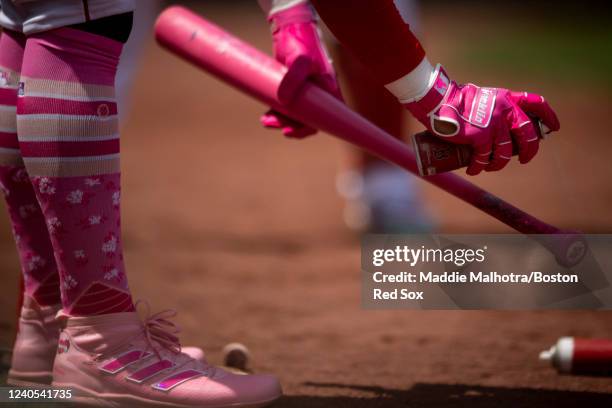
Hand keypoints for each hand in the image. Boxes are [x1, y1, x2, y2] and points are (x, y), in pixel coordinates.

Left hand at [262, 1, 341, 137]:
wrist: (290, 25)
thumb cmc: (301, 41)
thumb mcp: (299, 61)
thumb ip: (292, 80)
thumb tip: (282, 102)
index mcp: (328, 91)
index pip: (324, 118)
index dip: (306, 129)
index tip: (288, 132)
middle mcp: (320, 93)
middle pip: (306, 119)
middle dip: (287, 125)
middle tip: (268, 122)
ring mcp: (307, 91)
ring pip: (296, 114)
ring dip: (280, 120)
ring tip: (264, 120)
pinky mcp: (294, 87)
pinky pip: (288, 105)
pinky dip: (277, 111)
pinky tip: (266, 113)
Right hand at [404, 65, 559, 174]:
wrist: (437, 101)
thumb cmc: (454, 100)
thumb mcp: (481, 97)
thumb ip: (492, 107)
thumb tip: (496, 126)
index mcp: (506, 98)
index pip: (536, 104)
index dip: (548, 117)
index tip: (553, 128)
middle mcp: (504, 111)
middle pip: (527, 134)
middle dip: (529, 150)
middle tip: (523, 159)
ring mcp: (493, 125)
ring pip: (505, 152)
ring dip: (498, 163)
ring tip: (489, 167)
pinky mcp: (479, 137)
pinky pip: (484, 158)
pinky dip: (478, 166)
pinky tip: (474, 170)